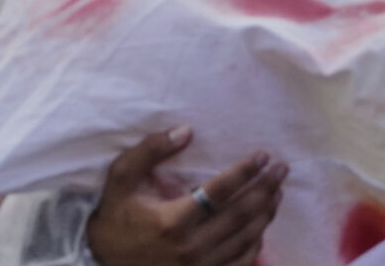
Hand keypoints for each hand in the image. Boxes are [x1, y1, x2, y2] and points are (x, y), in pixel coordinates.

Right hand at [85, 126, 285, 265]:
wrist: (103, 262)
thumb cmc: (115, 216)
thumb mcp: (122, 177)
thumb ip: (150, 150)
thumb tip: (185, 131)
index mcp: (173, 220)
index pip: (220, 191)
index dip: (244, 172)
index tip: (263, 156)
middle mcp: (192, 247)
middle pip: (240, 215)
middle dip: (264, 189)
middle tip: (282, 170)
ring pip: (245, 239)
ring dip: (265, 214)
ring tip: (278, 192)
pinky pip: (240, 262)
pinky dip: (256, 243)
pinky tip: (262, 226)